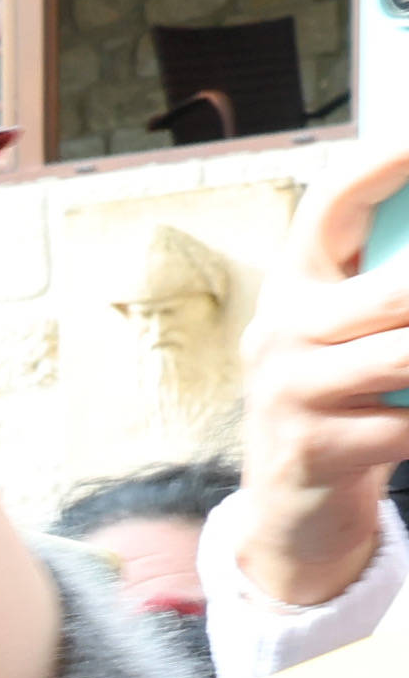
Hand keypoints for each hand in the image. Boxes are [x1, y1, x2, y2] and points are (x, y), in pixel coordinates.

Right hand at [227, 136, 408, 612]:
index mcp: (294, 287)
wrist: (293, 509)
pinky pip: (407, 425)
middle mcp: (280, 331)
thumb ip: (384, 288)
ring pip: (406, 358)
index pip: (330, 207)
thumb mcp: (348, 336)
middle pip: (396, 289)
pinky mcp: (312, 449)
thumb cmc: (343, 401)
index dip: (380, 167)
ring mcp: (290, 392)